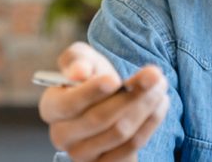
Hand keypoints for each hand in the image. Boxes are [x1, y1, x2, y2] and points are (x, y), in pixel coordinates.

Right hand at [39, 42, 169, 161]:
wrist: (111, 97)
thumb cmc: (93, 75)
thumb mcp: (83, 58)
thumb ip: (77, 59)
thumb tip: (79, 72)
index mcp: (52, 107)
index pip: (67, 104)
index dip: (91, 92)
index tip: (114, 79)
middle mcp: (62, 135)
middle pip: (99, 119)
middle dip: (131, 95)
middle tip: (155, 76)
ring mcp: (83, 154)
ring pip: (119, 132)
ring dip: (146, 106)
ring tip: (160, 86)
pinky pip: (132, 146)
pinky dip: (150, 123)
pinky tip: (160, 104)